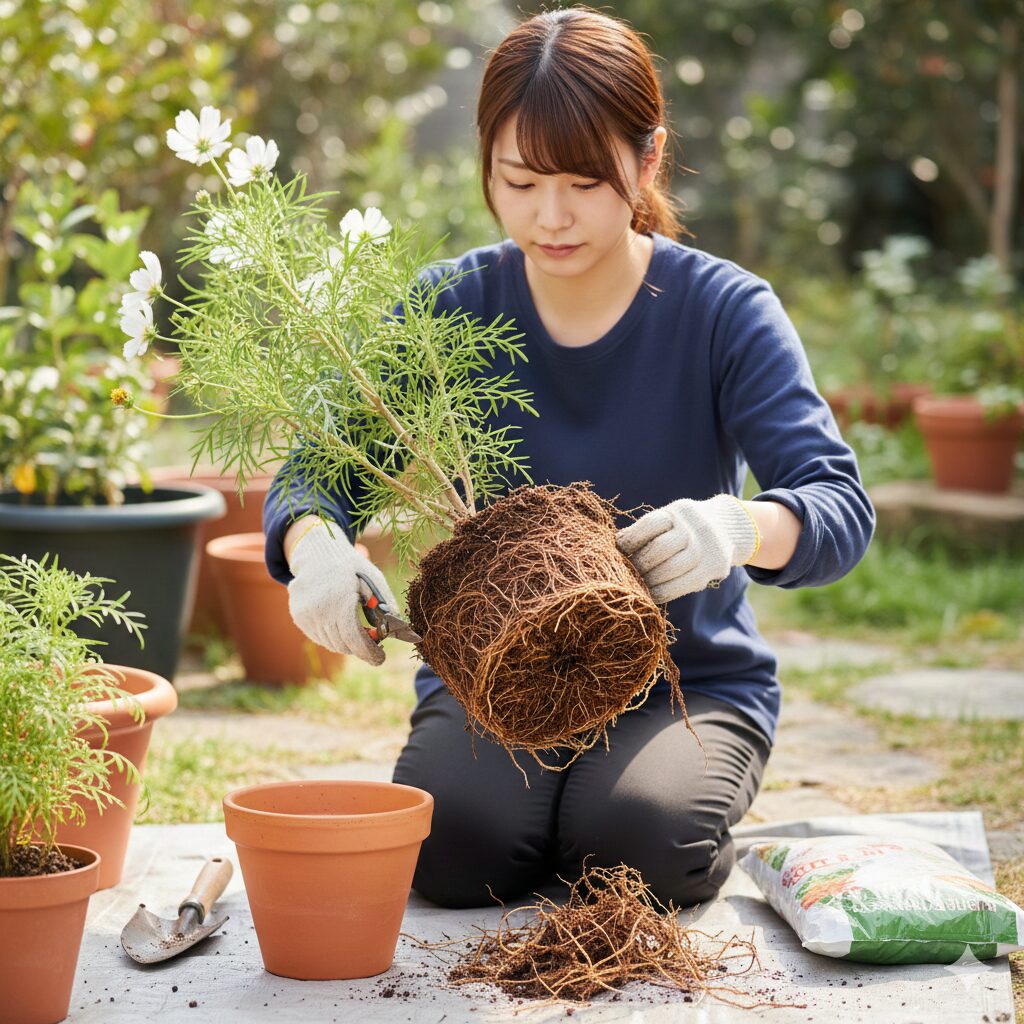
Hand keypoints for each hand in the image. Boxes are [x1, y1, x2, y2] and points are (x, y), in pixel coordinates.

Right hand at [286, 518, 400, 665]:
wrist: (318, 554)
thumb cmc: (351, 567)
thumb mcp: (374, 580)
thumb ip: (387, 605)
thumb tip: (398, 631)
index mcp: (340, 601)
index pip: (354, 639)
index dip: (369, 653)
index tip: (381, 659)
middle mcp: (319, 610)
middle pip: (344, 645)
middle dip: (361, 648)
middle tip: (373, 643)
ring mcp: (306, 615)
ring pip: (331, 644)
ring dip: (347, 643)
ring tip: (357, 630)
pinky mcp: (298, 617)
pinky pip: (319, 637)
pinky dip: (333, 637)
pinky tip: (340, 624)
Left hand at [616, 494, 758, 602]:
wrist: (727, 526)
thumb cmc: (684, 526)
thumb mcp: (669, 518)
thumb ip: (647, 530)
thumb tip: (614, 548)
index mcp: (678, 512)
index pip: (650, 524)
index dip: (631, 540)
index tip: (619, 550)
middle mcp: (694, 528)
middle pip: (660, 549)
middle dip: (639, 564)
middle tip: (625, 573)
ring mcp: (706, 549)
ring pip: (670, 569)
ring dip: (648, 580)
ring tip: (636, 585)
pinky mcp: (713, 569)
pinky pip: (682, 585)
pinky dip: (662, 592)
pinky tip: (651, 594)